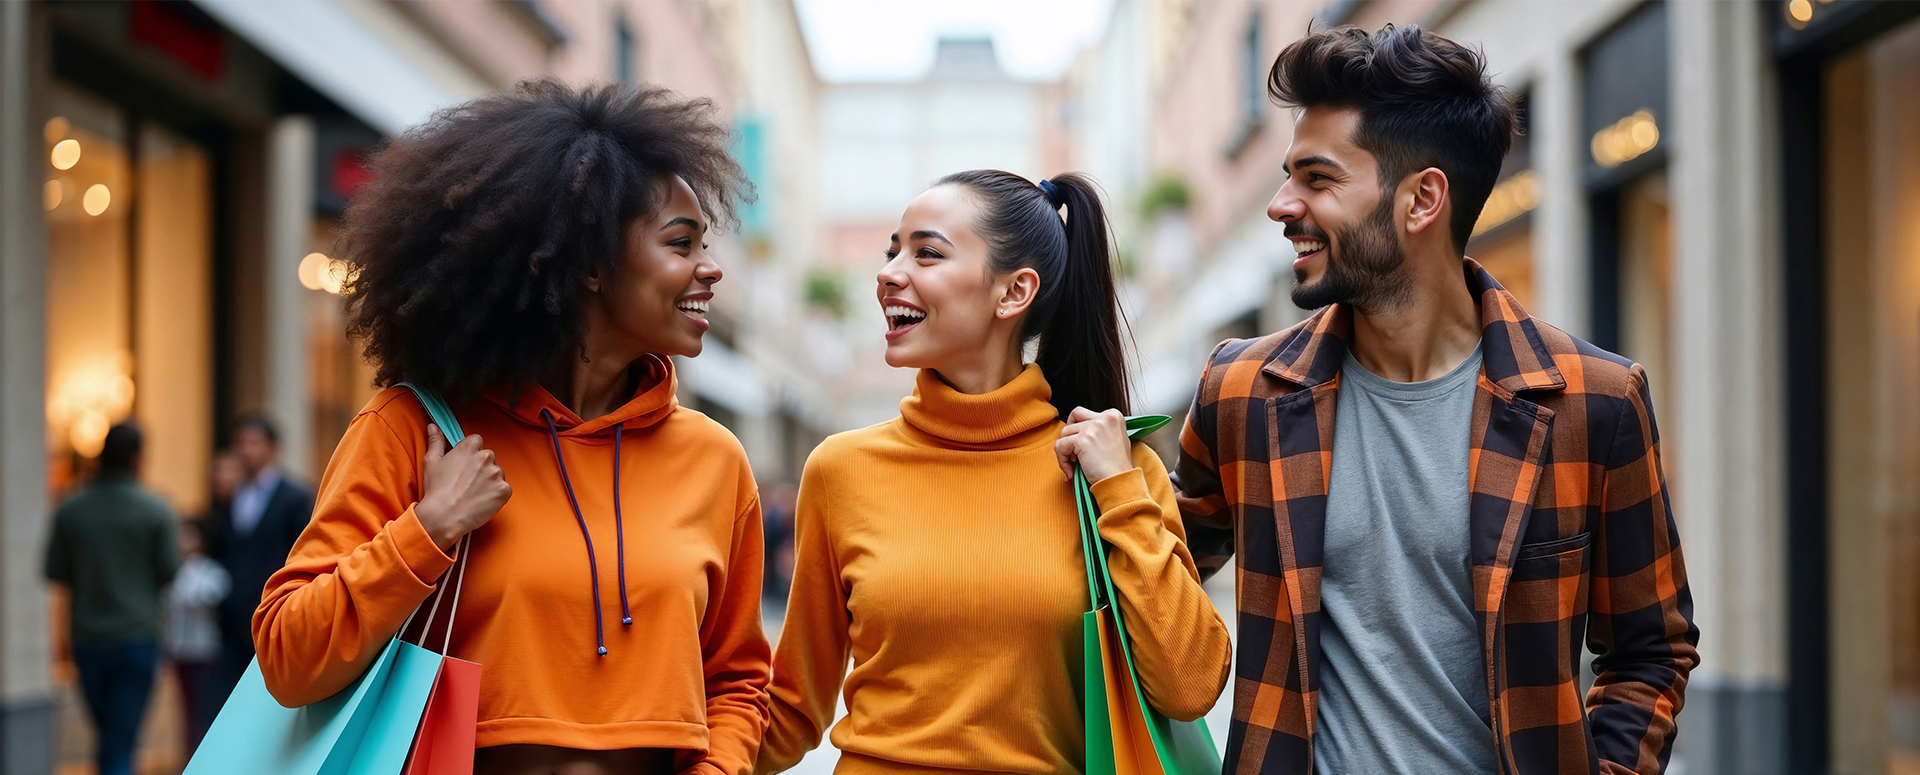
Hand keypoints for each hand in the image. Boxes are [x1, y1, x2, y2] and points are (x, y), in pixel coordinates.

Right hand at [414, 423, 511, 550]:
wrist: (444, 516)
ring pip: (497, 473)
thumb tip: (433, 426)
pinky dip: (496, 494)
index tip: (464, 465)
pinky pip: (504, 489)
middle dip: (481, 467)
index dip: (470, 453)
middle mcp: (486, 457)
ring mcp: (497, 474)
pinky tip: (482, 501)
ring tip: (474, 493)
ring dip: (490, 480)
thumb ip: (436, 441)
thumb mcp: (431, 462)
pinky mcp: (504, 490)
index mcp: (470, 447)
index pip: (477, 441)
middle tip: (467, 482)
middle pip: (488, 457)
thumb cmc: (436, 489)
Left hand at [1054, 407, 1134, 482]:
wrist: (1120, 481)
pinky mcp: (1082, 440)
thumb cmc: (1117, 467)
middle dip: (1069, 437)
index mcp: (1113, 416)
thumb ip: (1100, 431)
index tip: (1081, 447)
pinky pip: (1060, 446)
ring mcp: (1093, 427)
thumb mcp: (1115, 439)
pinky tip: (1071, 472)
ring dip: (1064, 451)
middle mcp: (1104, 418)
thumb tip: (1079, 432)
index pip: (1083, 414)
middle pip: (1073, 420)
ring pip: (1064, 433)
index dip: (1078, 430)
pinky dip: (1061, 461)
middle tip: (1074, 454)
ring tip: (1074, 465)